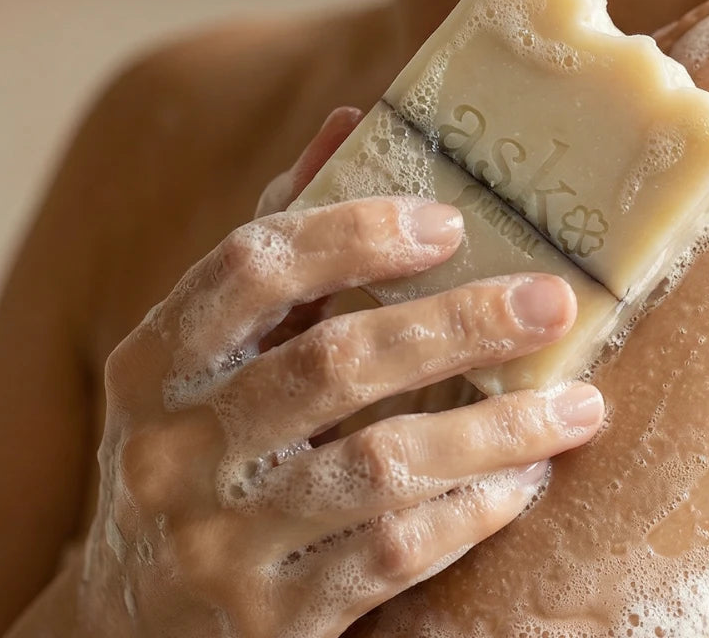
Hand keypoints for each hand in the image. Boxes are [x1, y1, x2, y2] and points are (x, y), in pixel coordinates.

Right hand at [70, 109, 603, 636]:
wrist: (130, 632)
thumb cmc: (198, 461)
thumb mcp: (207, 363)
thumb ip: (279, 253)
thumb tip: (345, 122)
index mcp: (155, 364)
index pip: (252, 267)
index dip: (354, 232)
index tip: (450, 221)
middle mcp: (172, 451)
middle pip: (334, 361)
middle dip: (458, 324)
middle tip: (551, 301)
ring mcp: (217, 543)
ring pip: (380, 464)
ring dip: (495, 428)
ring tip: (578, 405)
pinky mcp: (269, 623)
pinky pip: (392, 553)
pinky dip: (470, 512)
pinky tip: (525, 483)